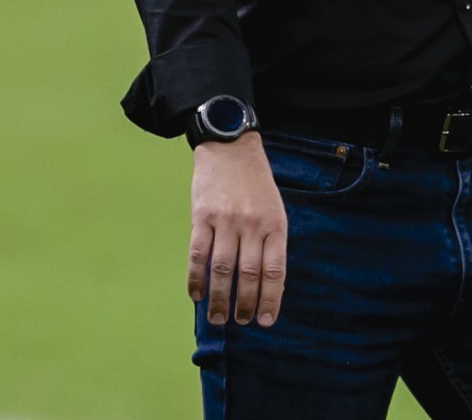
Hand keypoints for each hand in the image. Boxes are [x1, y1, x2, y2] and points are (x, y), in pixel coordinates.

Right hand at [189, 134, 286, 327]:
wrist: (231, 148)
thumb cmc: (256, 184)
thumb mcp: (274, 209)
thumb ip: (269, 242)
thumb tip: (265, 283)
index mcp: (275, 225)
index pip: (275, 271)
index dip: (270, 299)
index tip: (265, 321)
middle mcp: (253, 225)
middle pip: (248, 275)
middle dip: (244, 305)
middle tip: (238, 322)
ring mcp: (226, 221)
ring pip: (222, 269)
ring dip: (219, 298)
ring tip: (217, 318)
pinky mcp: (202, 216)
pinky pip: (198, 254)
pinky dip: (196, 278)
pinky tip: (196, 295)